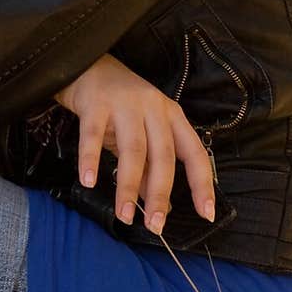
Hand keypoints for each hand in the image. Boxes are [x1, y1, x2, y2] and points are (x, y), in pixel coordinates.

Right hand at [55, 53, 215, 235]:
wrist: (85, 65)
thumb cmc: (117, 106)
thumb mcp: (139, 135)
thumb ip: (149, 169)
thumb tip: (161, 208)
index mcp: (172, 116)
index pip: (195, 153)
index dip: (203, 184)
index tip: (206, 214)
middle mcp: (154, 108)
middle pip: (163, 156)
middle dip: (160, 194)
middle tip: (155, 226)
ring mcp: (125, 104)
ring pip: (133, 150)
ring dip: (127, 186)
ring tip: (123, 215)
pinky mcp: (96, 103)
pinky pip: (93, 136)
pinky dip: (91, 160)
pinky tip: (89, 181)